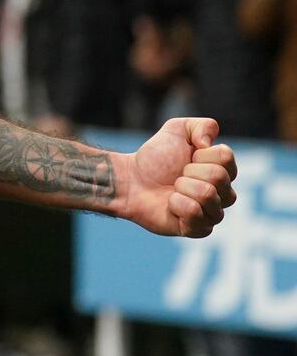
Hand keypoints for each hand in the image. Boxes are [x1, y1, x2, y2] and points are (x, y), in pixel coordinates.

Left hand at [118, 118, 236, 236]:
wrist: (130, 179)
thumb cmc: (155, 157)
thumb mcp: (177, 129)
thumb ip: (202, 126)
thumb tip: (208, 143)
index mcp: (223, 171)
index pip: (226, 158)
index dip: (201, 154)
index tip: (187, 157)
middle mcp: (223, 194)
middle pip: (219, 177)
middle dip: (189, 171)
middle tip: (177, 175)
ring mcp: (212, 213)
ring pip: (208, 196)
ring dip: (182, 187)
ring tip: (172, 189)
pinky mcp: (198, 229)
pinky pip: (196, 215)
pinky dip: (177, 204)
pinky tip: (170, 204)